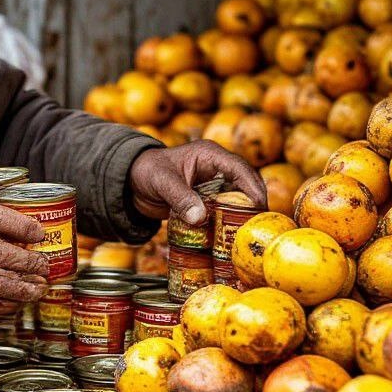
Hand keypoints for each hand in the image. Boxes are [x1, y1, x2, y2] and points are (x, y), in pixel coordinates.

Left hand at [128, 141, 266, 224]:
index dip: (252, 187)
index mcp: (209, 155)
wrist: (132, 181)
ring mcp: (214, 184)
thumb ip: (180, 197)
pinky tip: (231, 237)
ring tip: (247, 234)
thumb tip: (200, 218)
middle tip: (257, 226)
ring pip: (238, 199)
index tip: (259, 207)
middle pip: (245, 184)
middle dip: (254, 204)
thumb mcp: (162, 182)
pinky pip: (225, 210)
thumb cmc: (146, 171)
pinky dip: (229, 222)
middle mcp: (217, 168)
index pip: (239, 168)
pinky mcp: (208, 199)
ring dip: (243, 215)